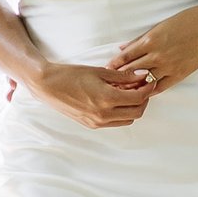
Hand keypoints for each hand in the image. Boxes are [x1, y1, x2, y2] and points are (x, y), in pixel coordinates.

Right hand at [23, 57, 153, 130]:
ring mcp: (97, 122)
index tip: (149, 80)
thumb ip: (122, 75)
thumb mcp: (99, 71)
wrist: (48, 86)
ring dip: (133, 107)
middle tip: (142, 86)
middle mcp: (104, 115)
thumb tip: (142, 75)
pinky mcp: (91, 125)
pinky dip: (121, 113)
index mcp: (107, 99)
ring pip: (127, 119)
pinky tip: (116, 99)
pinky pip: (115, 122)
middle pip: (137, 112)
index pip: (138, 98)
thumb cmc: (71, 75)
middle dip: (144, 99)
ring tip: (129, 92)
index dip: (147, 89)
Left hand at [108, 0, 197, 97]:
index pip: (125, 57)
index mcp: (150, 40)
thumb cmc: (184, 21)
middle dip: (119, 78)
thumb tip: (122, 48)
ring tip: (121, 93)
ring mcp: (168, 66)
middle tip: (108, 86)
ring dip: (132, 87)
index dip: (114, 65)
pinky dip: (150, 90)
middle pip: (131, 71)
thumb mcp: (159, 27)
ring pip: (144, 81)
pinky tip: (142, 94)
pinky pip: (160, 87)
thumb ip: (140, 40)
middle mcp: (157, 55)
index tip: (105, 71)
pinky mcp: (179, 74)